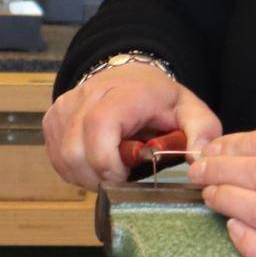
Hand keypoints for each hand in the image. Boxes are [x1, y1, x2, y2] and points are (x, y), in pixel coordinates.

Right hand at [41, 62, 222, 187]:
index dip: (107, 161)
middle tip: (119, 180)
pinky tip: (95, 163)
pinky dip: (74, 169)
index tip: (124, 177)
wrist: (130, 76)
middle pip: (75, 148)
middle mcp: (87, 95)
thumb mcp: (190, 110)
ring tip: (110, 171)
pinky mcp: (52, 118)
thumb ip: (202, 132)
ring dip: (86, 175)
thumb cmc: (158, 98)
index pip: (99, 127)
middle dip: (97, 176)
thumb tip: (199, 160)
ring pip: (63, 156)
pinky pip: (56, 156)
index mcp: (123, 93)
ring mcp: (65, 106)